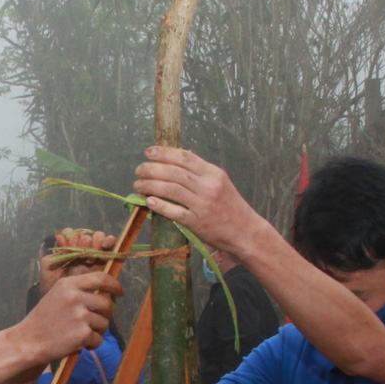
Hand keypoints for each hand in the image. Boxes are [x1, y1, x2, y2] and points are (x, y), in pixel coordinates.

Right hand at [17, 270, 120, 362]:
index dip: (114, 285)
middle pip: (107, 304)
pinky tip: (78, 344)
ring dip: (97, 331)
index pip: (101, 278)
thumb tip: (106, 293)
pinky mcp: (83, 334)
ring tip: (80, 334)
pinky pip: (99, 339)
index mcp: (69, 284)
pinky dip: (92, 344)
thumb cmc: (43, 319)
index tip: (119, 292)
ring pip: (105, 323)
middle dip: (105, 315)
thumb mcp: (58, 295)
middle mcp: (75, 297)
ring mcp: (80, 315)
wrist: (29, 341)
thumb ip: (79, 291)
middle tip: (95, 322)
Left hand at [38, 229, 117, 295]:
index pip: (70, 233)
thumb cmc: (54, 288)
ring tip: (91, 258)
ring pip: (98, 236)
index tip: (67, 248)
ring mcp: (94, 253)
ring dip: (96, 242)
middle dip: (83, 244)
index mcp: (66, 248)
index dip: (70, 238)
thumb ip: (52, 253)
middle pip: (85, 235)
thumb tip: (60, 237)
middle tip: (82, 258)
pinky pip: (110, 242)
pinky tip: (105, 246)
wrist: (68, 305)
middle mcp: (81, 249)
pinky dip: (109, 240)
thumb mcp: (49, 270)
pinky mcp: (106, 258)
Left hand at [133, 147, 272, 258]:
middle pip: (174, 172)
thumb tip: (177, 159)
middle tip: (139, 170)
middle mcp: (208, 186)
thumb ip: (201, 172)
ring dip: (150, 185)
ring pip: (171, 189)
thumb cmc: (230, 206)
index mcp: (213, 173)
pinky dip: (160, 205)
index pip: (185, 157)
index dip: (164, 153)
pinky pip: (174, 211)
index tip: (149, 152)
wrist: (246, 231)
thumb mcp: (221, 183)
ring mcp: (202, 205)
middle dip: (152, 169)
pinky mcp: (198, 223)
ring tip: (138, 185)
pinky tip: (149, 201)